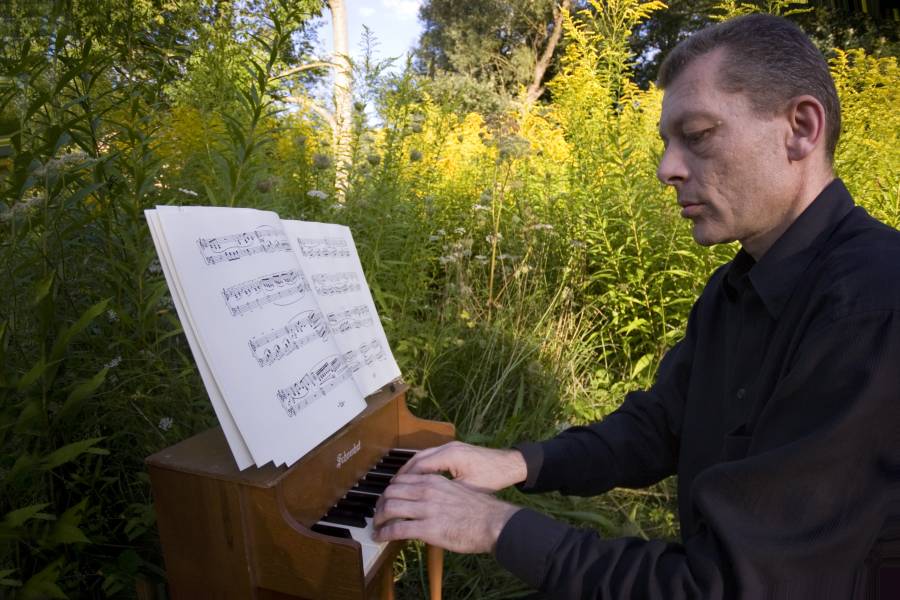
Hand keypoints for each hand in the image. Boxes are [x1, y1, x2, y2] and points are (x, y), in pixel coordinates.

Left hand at [372, 473, 519, 553]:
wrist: (492, 522)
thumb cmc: (479, 510)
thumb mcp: (456, 491)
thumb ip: (439, 492)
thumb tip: (427, 501)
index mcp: (434, 480)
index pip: (401, 480)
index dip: (389, 490)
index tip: (386, 499)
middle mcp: (426, 490)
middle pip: (391, 491)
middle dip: (380, 504)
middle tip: (378, 514)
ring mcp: (426, 508)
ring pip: (390, 508)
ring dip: (379, 518)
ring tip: (376, 526)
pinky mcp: (427, 528)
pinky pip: (397, 528)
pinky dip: (384, 533)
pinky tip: (380, 537)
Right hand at [397, 441, 527, 492]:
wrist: (510, 465)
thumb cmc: (493, 478)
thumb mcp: (469, 490)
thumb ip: (447, 495)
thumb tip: (426, 508)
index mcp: (450, 456)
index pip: (420, 466)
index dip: (405, 480)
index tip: (393, 493)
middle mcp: (448, 447)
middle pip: (417, 458)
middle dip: (403, 474)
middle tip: (390, 489)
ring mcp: (451, 446)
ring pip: (423, 456)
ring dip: (411, 470)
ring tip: (399, 485)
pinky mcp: (455, 450)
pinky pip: (431, 456)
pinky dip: (421, 467)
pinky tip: (417, 480)